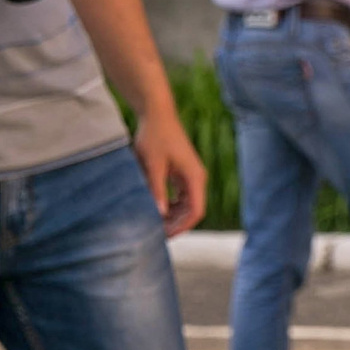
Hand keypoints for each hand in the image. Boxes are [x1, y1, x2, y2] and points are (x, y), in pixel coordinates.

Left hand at [129, 111, 206, 236]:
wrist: (157, 114)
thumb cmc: (155, 136)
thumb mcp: (152, 164)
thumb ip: (156, 190)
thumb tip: (159, 214)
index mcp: (195, 178)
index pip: (196, 211)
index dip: (182, 226)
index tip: (165, 235)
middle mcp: (197, 179)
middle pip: (192, 210)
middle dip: (176, 224)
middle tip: (156, 233)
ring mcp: (190, 176)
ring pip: (186, 204)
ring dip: (173, 215)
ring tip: (154, 223)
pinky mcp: (182, 173)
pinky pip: (180, 196)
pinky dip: (170, 205)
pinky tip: (155, 208)